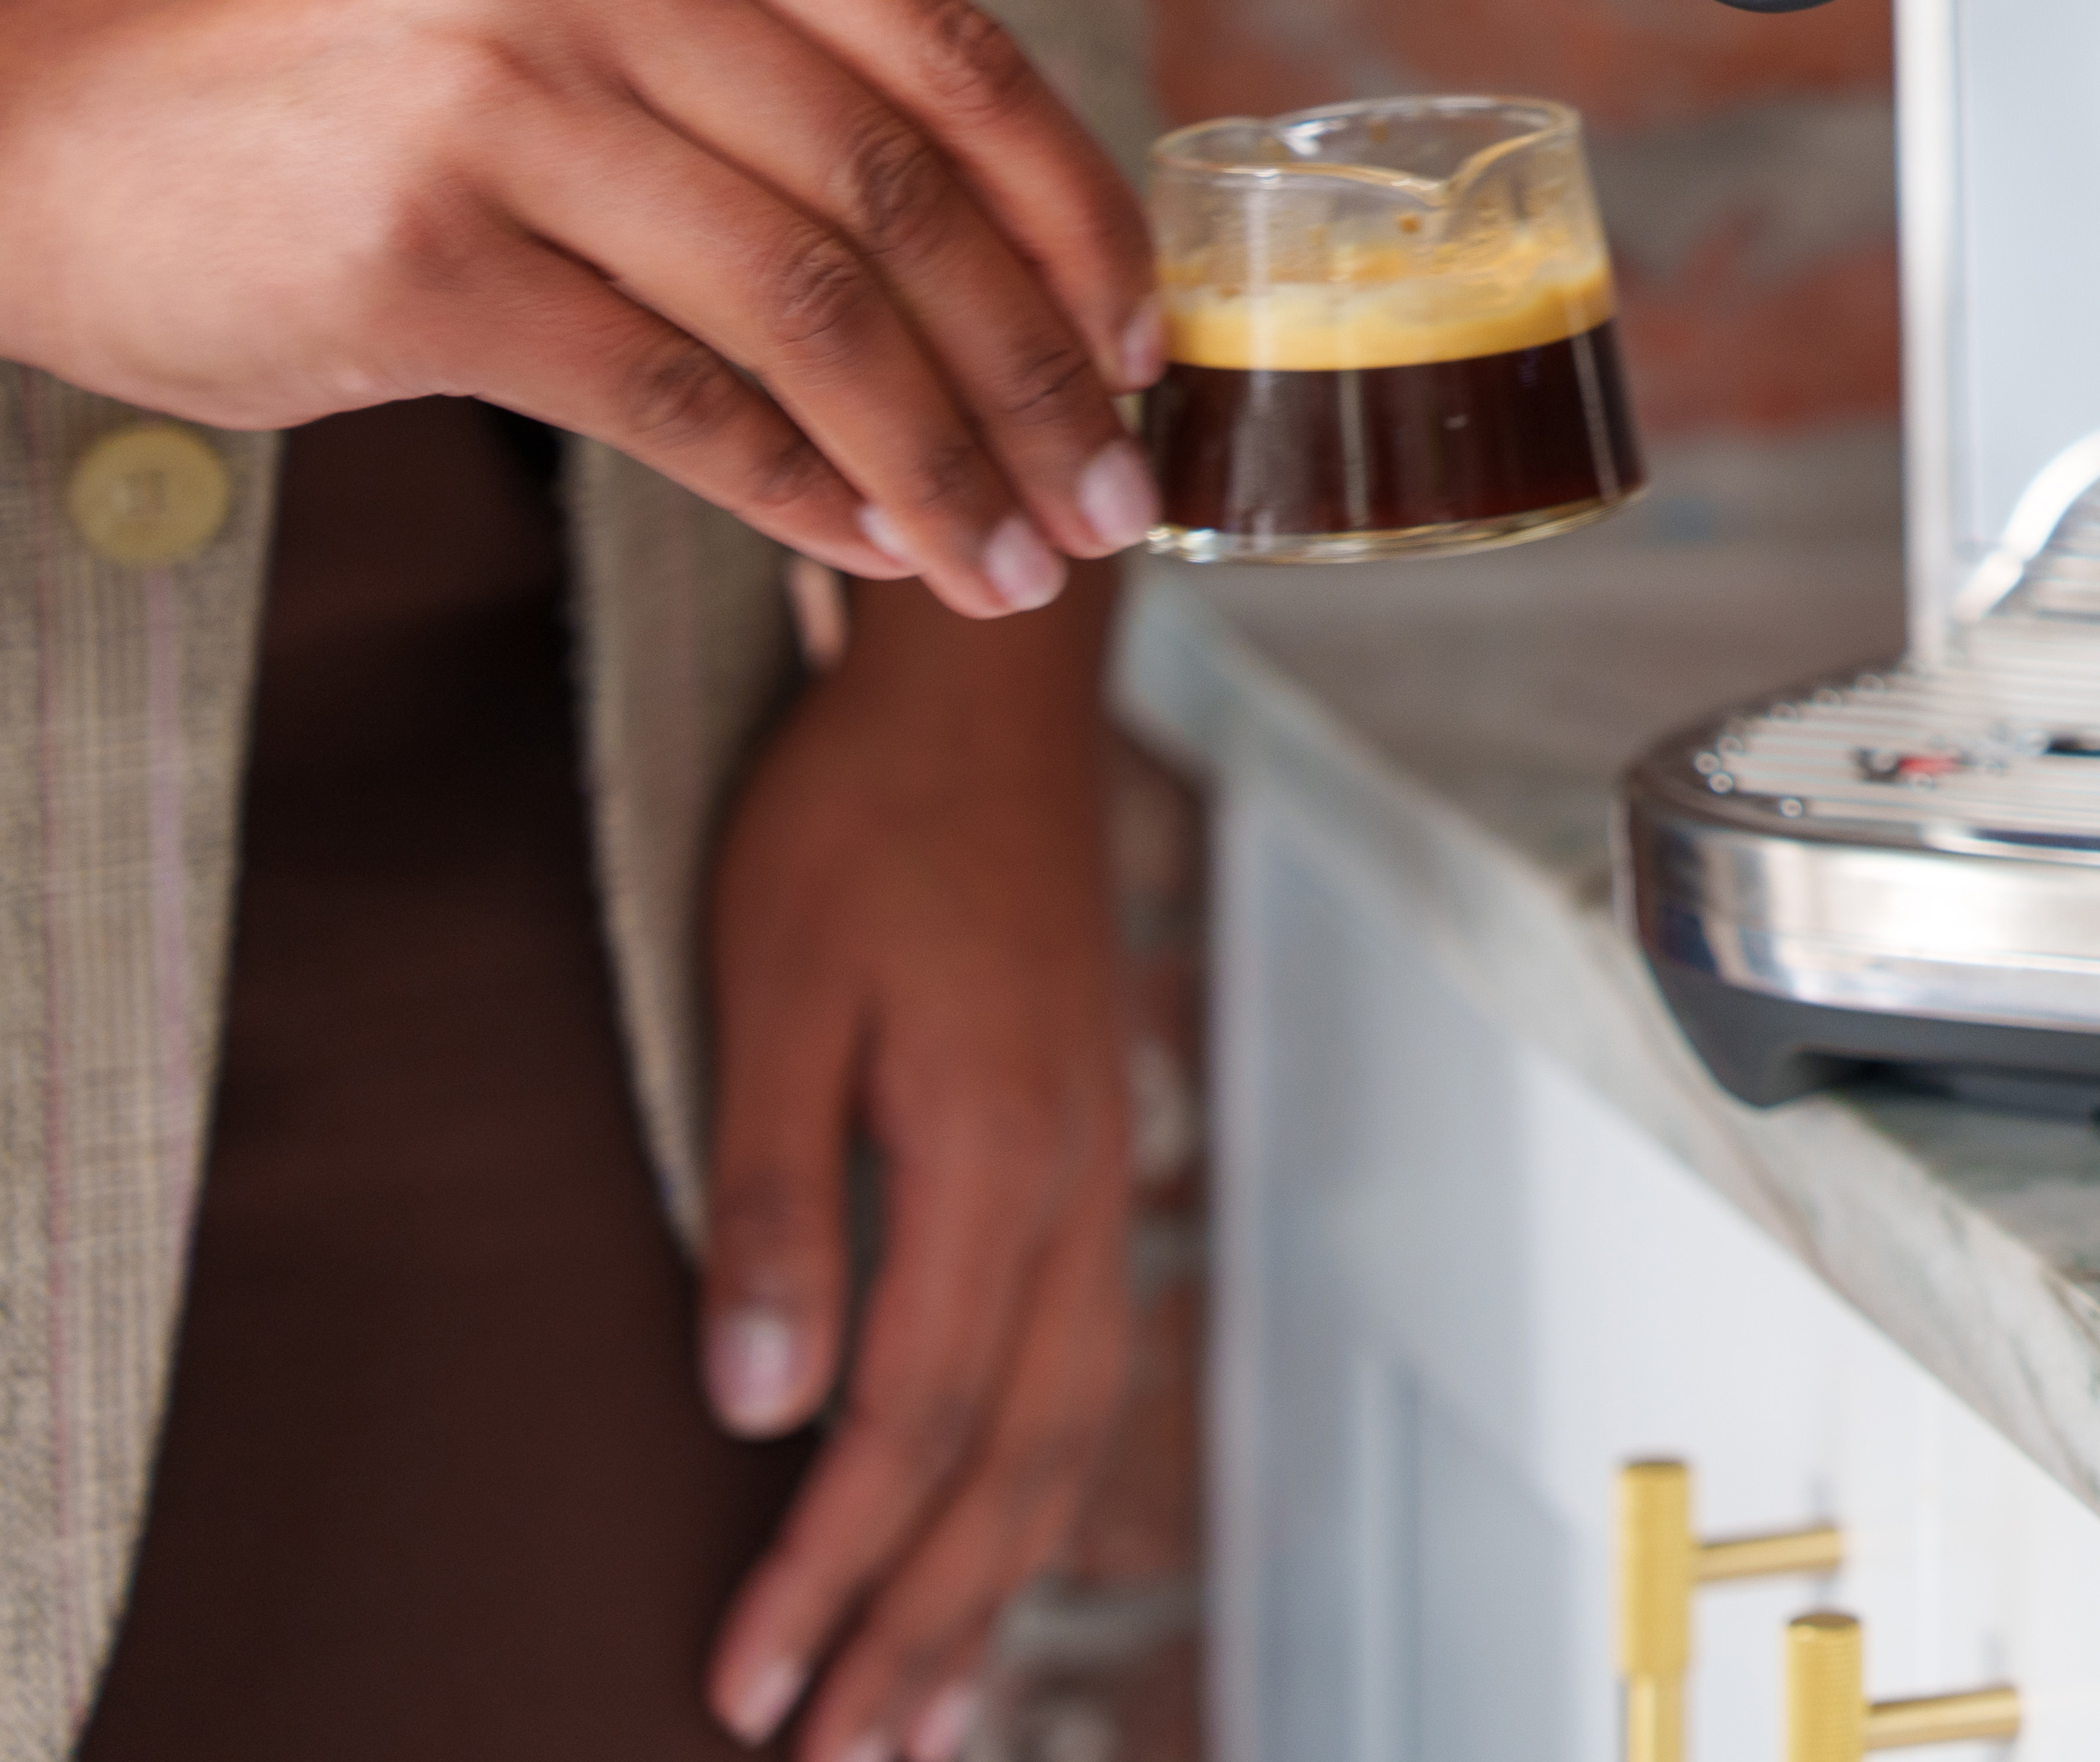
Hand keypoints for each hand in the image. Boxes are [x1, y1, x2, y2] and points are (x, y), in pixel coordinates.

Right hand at [0, 0, 1158, 617]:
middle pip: (900, 199)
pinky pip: (676, 395)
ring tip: (1011, 562)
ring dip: (938, 459)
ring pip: (808, 310)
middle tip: (1109, 501)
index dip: (1076, 218)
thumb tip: (1035, 289)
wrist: (68, 140)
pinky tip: (870, 547)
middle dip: (1035, 373)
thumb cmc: (377, 105)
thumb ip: (787, 98)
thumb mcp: (589, 19)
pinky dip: (801, 487)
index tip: (1147, 348)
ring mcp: (497, 104)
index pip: (953, 58)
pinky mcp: (420, 258)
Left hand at [700, 566, 1132, 1761]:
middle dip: (926, 1627)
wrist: (989, 696)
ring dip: (997, 1583)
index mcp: (987, 1154)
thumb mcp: (770, 988)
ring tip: (930, 1713)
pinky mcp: (1088, 1152)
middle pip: (1011, 1460)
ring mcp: (1098, 1168)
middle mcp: (1070, 1184)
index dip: (827, 1570)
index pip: (905, 1420)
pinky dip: (1040, 1480)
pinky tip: (1003, 1535)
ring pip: (1066, 1426)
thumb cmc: (858, 825)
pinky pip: (1085, 1359)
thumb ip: (772, 1197)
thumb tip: (758, 1402)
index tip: (745, 1691)